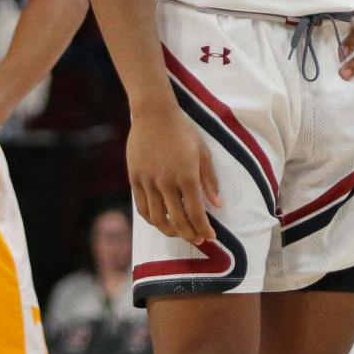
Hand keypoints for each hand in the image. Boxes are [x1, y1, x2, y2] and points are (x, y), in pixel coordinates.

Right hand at [128, 100, 221, 246]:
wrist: (154, 114)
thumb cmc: (182, 131)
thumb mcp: (203, 152)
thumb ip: (210, 180)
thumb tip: (218, 204)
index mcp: (187, 176)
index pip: (197, 213)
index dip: (204, 229)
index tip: (210, 236)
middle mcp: (167, 182)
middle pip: (178, 220)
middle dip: (190, 234)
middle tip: (197, 239)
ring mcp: (148, 182)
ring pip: (157, 218)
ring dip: (170, 231)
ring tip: (180, 233)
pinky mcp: (135, 179)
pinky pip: (142, 207)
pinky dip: (152, 219)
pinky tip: (160, 221)